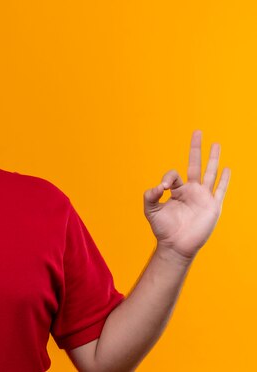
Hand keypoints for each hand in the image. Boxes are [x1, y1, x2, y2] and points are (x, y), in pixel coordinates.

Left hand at [144, 130, 229, 260]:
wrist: (176, 245)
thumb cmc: (163, 229)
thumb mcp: (151, 210)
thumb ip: (150, 196)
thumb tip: (158, 186)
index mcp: (177, 190)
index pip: (173, 175)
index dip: (167, 178)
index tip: (162, 188)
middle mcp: (191, 190)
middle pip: (195, 164)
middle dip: (195, 148)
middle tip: (197, 132)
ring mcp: (203, 197)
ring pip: (210, 172)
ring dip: (213, 158)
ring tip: (216, 144)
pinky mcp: (213, 205)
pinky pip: (220, 190)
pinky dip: (225, 179)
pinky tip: (228, 169)